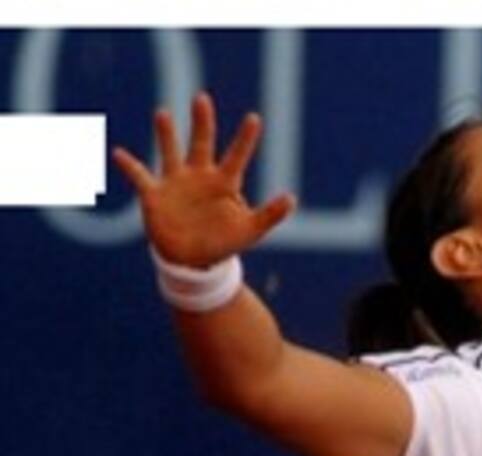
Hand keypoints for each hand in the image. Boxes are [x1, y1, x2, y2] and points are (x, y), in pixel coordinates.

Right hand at [112, 92, 295, 267]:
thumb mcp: (250, 231)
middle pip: (202, 142)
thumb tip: (291, 198)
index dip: (245, 139)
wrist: (193, 260)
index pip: (237, 156)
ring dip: (166, 135)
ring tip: (164, 114)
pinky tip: (119, 153)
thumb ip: (270, 214)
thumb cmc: (224, 242)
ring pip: (170, 151)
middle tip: (202, 97)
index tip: (254, 118)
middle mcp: (199, 175)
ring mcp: (175, 182)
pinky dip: (130, 166)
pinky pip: (139, 176)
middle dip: (202, 122)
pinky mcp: (154, 194)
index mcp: (224, 183)